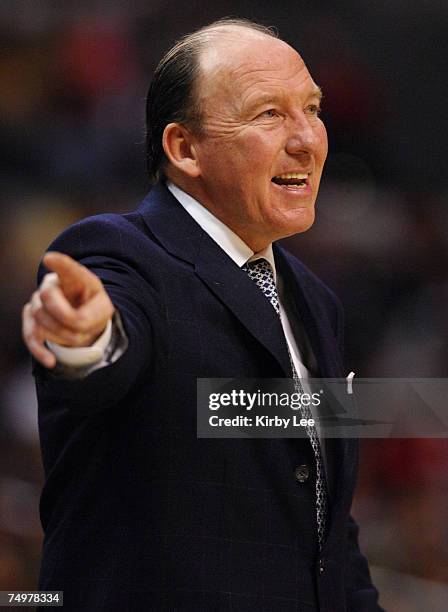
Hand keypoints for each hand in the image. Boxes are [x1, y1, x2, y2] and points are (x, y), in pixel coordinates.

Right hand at [22, 252, 114, 367]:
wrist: (86, 320)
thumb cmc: (94, 311)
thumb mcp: (102, 312)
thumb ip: (86, 318)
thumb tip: (65, 324)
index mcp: (75, 278)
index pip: (67, 267)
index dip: (59, 263)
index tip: (49, 259)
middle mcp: (53, 285)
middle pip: (47, 296)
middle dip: (66, 317)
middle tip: (85, 327)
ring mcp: (39, 302)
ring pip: (41, 318)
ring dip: (62, 334)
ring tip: (77, 336)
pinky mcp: (32, 320)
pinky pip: (30, 335)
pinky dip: (40, 350)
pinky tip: (50, 360)